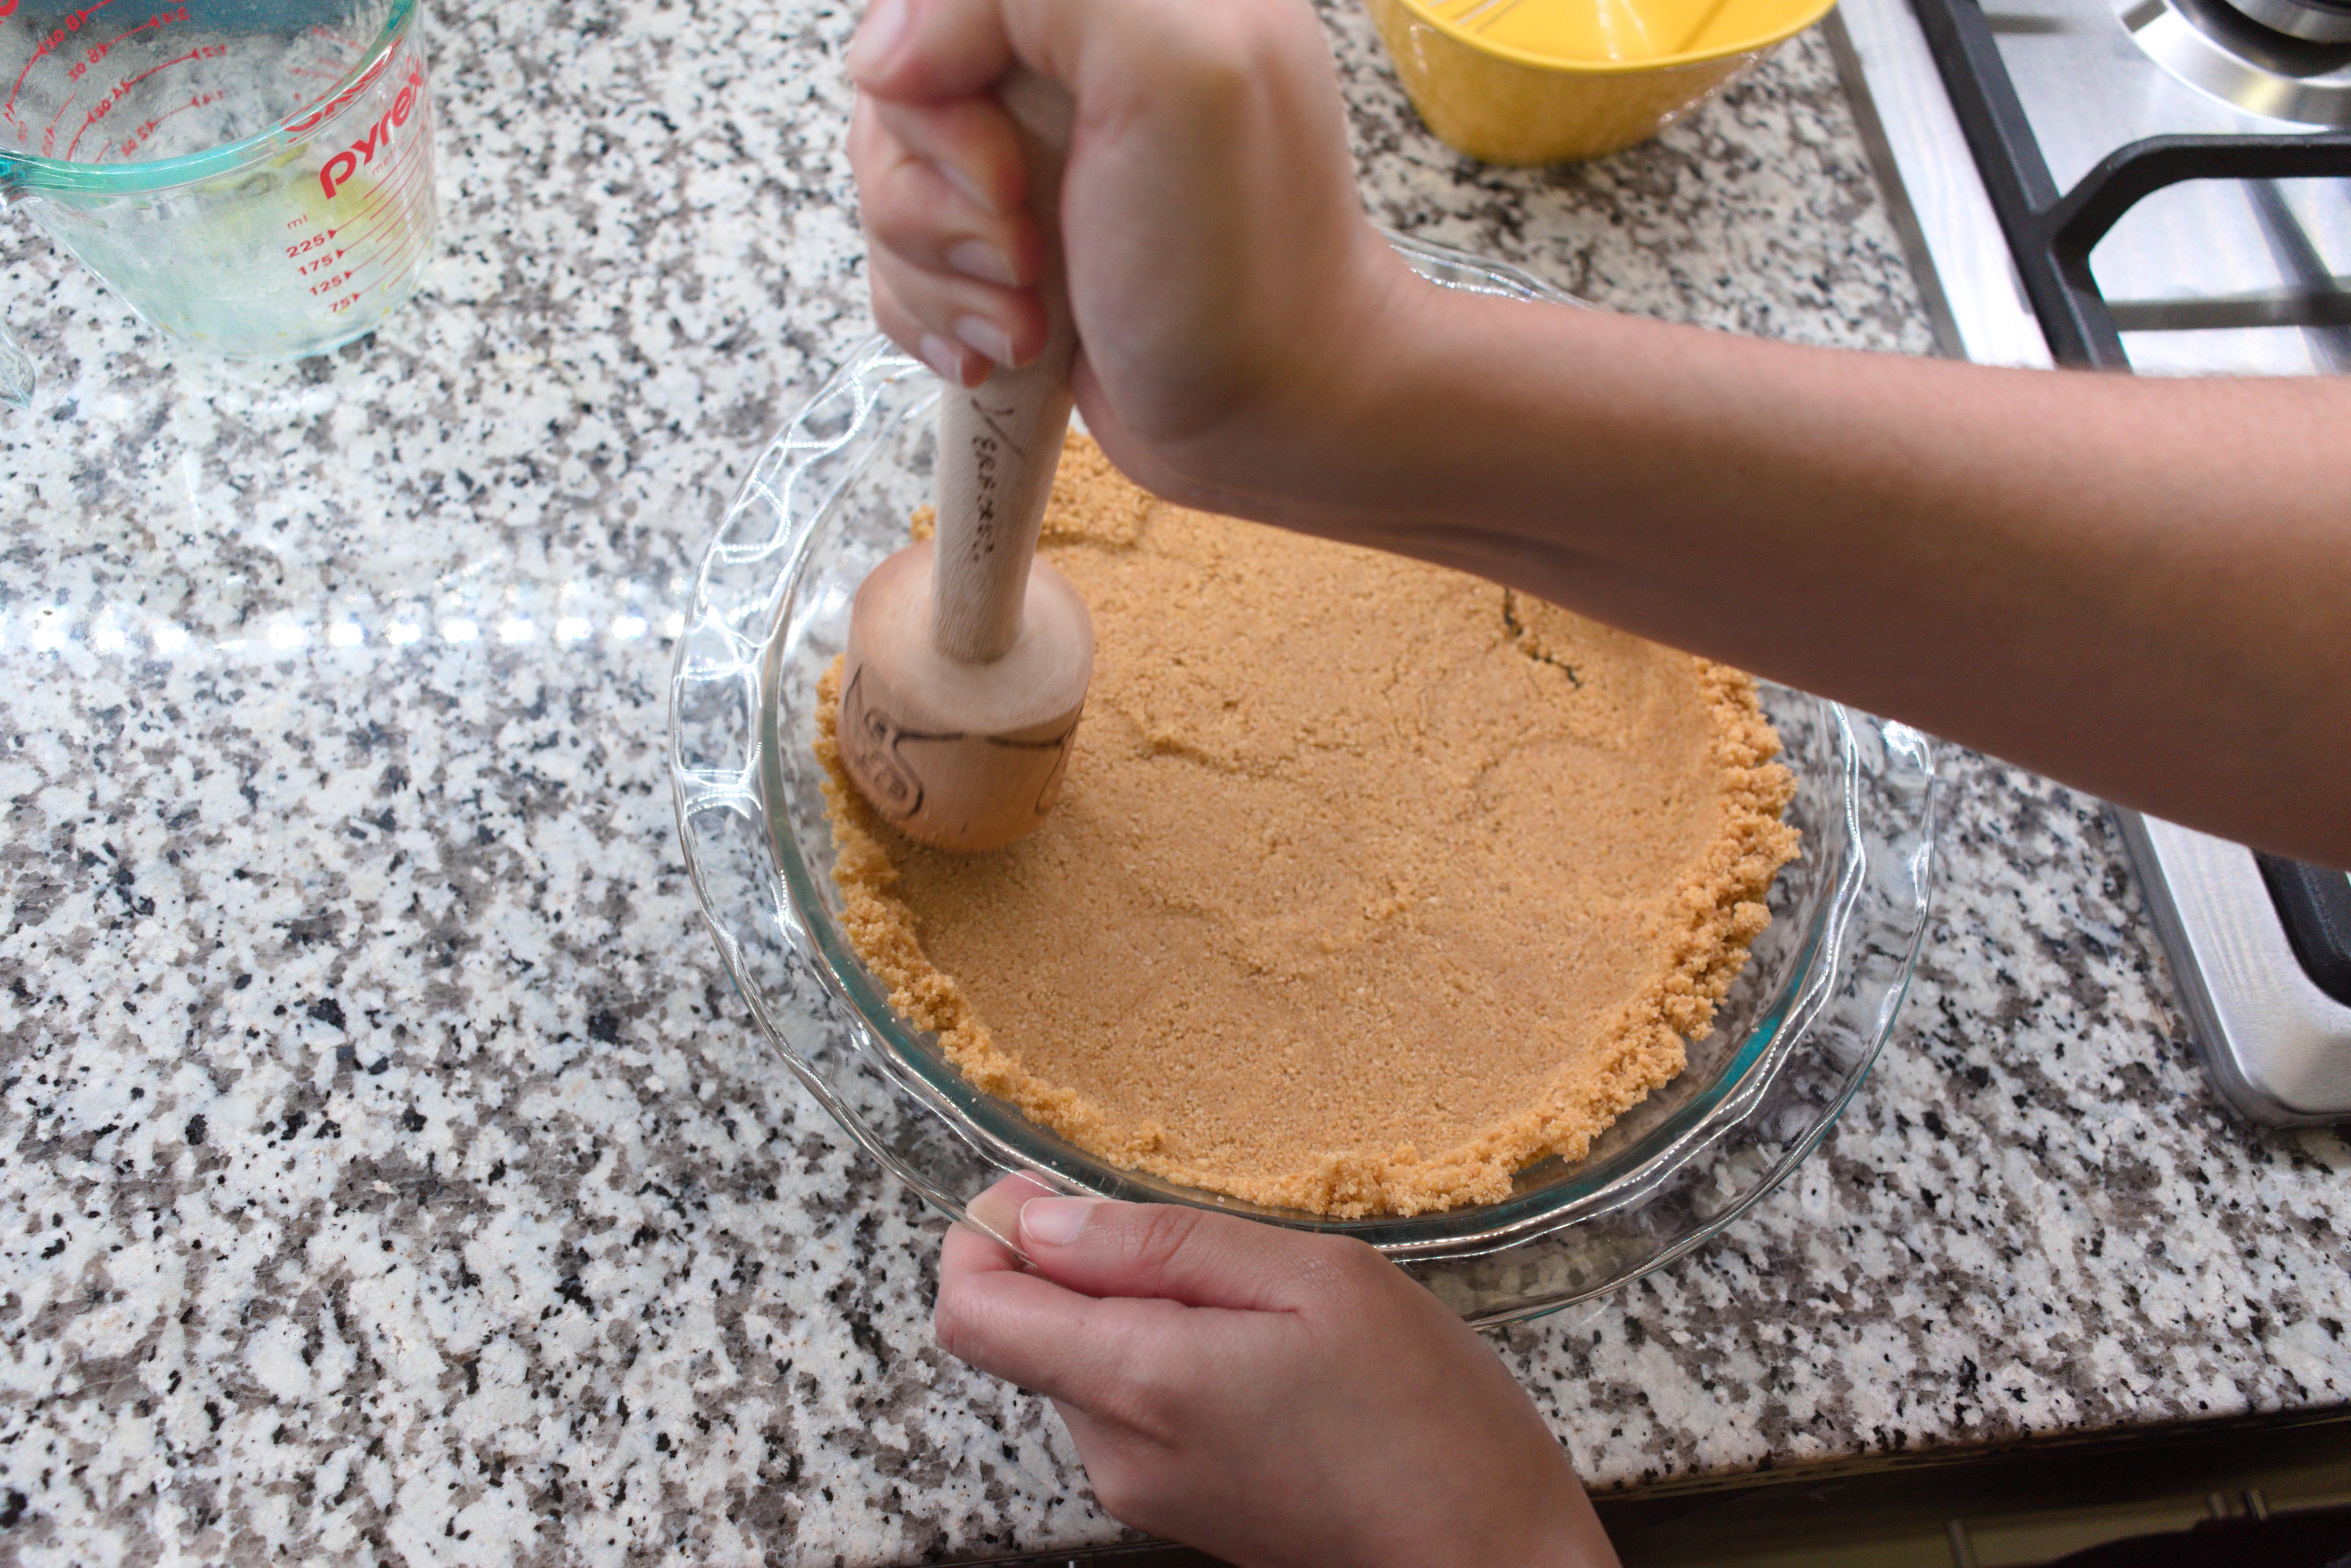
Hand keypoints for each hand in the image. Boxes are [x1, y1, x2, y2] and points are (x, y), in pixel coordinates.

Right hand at [844, 0, 1425, 523]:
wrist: (1273, 417)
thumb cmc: (1244, 269)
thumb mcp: (1176, 73)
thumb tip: (891, 48)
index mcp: (1120, 1)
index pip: (945, 0)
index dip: (935, 72)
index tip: (1003, 164)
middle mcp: (1069, 62)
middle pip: (899, 87)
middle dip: (942, 192)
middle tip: (1029, 245)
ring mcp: (1033, 156)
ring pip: (886, 180)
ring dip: (946, 268)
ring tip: (1034, 310)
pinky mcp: (1006, 241)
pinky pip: (900, 258)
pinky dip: (941, 314)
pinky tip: (1014, 343)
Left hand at [934, 1175, 1621, 1567]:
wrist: (1489, 1558)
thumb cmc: (1425, 1414)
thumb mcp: (1314, 1280)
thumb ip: (1161, 1245)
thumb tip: (1038, 1220)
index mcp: (1140, 1382)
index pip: (973, 1312)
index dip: (984, 1238)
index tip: (1046, 1194)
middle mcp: (1116, 1449)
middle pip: (1023, 1334)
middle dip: (1076, 1267)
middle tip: (1199, 1246)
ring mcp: (1141, 1488)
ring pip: (1078, 1366)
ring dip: (1130, 1312)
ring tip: (1251, 1304)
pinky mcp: (1174, 1505)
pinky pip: (1126, 1407)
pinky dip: (1161, 1356)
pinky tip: (1256, 1351)